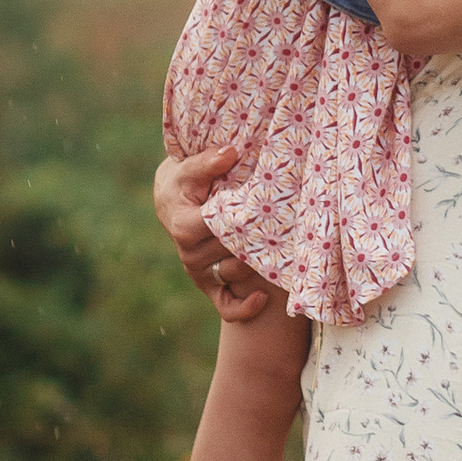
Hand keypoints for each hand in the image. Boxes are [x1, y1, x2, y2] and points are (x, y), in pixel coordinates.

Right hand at [153, 141, 274, 321]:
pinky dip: (244, 308)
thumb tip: (231, 152)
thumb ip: (208, 161)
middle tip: (287, 229)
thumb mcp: (189, 168)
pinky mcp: (208, 284)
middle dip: (257, 240)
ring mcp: (199, 270)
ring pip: (234, 274)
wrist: (173, 200)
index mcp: (184, 226)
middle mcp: (189, 252)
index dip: (245, 219)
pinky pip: (226, 306)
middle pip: (231, 251)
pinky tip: (262, 297)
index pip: (219, 227)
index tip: (268, 209)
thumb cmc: (184, 180)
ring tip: (282, 249)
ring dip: (257, 264)